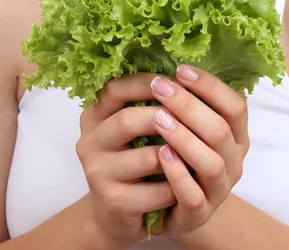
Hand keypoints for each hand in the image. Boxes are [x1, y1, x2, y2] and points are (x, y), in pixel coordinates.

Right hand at [75, 73, 176, 246]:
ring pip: (148, 157)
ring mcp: (98, 174)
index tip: (178, 79)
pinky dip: (178, 183)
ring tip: (199, 149)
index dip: (147, 82)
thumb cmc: (134, 161)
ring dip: (179, 153)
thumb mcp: (134, 128)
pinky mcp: (114, 203)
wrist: (116, 214)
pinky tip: (190, 179)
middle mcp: (89, 142)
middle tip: (193, 116)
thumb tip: (184, 73)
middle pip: (127, 120)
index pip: (115, 88)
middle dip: (167, 115)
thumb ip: (148, 102)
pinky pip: (156, 191)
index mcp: (94, 116)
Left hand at [149, 65, 248, 239]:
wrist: (176, 208)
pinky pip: (193, 195)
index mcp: (237, 136)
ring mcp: (219, 189)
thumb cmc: (185, 157)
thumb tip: (173, 62)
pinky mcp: (199, 213)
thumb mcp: (195, 128)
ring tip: (158, 118)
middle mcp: (234, 161)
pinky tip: (160, 154)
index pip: (235, 106)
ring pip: (210, 162)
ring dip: (184, 138)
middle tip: (159, 87)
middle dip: (189, 105)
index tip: (181, 69)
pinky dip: (177, 173)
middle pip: (220, 130)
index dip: (210, 86)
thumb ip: (193, 102)